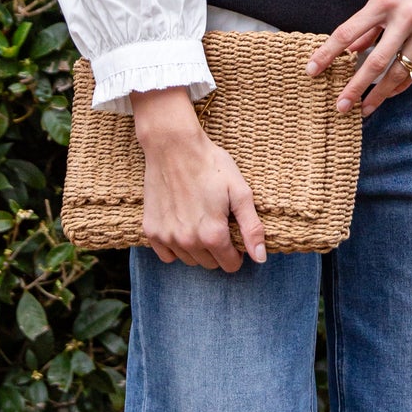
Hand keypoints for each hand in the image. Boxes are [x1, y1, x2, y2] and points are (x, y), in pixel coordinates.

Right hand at [131, 87, 265, 268]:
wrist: (173, 146)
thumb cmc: (210, 165)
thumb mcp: (239, 192)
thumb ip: (252, 228)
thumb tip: (260, 258)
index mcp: (213, 234)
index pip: (231, 264)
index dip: (237, 252)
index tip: (234, 234)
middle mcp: (188, 241)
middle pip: (211, 264)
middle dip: (218, 250)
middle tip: (218, 222)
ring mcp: (167, 237)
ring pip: (190, 260)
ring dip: (198, 249)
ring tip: (200, 220)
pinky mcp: (151, 230)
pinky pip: (166, 255)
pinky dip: (175, 247)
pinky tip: (181, 225)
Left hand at [306, 0, 411, 116]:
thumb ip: (371, 21)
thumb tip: (353, 48)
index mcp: (385, 1)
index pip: (348, 33)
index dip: (327, 54)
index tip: (312, 70)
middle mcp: (405, 17)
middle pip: (375, 62)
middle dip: (356, 88)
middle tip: (341, 107)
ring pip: (399, 72)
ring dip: (380, 94)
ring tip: (365, 108)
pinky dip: (402, 83)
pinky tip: (390, 93)